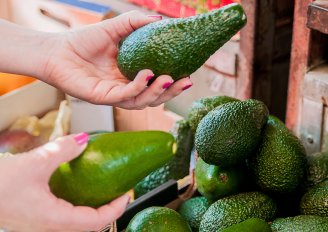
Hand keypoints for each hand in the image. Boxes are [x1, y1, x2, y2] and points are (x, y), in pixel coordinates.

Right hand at [0, 133, 128, 231]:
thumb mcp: (34, 163)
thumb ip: (62, 151)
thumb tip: (85, 140)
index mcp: (54, 220)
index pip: (96, 221)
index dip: (116, 209)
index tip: (127, 194)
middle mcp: (50, 228)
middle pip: (90, 226)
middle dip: (109, 210)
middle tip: (119, 192)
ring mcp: (43, 226)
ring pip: (77, 224)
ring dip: (94, 210)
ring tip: (104, 191)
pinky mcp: (37, 219)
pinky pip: (66, 218)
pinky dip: (79, 207)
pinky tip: (78, 190)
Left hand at [39, 11, 192, 108]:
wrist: (56, 51)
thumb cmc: (83, 41)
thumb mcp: (115, 27)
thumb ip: (136, 23)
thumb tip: (161, 20)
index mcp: (131, 76)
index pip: (157, 84)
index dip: (174, 82)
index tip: (190, 73)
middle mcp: (126, 88)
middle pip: (154, 97)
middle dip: (171, 92)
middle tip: (186, 81)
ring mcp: (115, 95)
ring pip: (142, 102)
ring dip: (158, 92)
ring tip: (169, 78)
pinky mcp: (103, 98)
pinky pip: (125, 96)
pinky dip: (138, 87)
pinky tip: (146, 74)